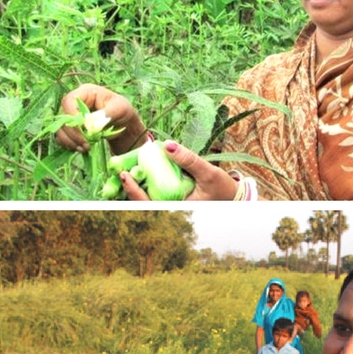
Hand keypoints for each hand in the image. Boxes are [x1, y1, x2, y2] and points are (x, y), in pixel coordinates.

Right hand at [56, 84, 146, 154]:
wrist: (122, 123)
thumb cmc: (122, 110)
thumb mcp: (119, 108)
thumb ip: (106, 113)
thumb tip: (92, 122)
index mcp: (85, 93)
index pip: (69, 101)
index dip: (72, 115)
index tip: (84, 129)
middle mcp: (74, 103)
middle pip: (63, 117)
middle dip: (73, 133)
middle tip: (86, 144)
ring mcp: (70, 116)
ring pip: (60, 129)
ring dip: (70, 141)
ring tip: (85, 149)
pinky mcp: (70, 128)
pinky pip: (62, 137)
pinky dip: (70, 145)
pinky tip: (81, 149)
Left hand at [118, 141, 239, 200]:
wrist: (234, 199)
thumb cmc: (222, 189)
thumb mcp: (208, 172)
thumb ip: (188, 159)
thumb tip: (166, 145)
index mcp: (174, 208)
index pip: (146, 204)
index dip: (133, 191)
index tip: (125, 175)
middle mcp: (168, 208)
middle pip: (140, 200)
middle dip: (127, 186)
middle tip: (119, 167)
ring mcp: (168, 203)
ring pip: (145, 195)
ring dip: (134, 182)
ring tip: (125, 165)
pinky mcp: (170, 197)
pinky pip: (153, 189)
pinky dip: (145, 180)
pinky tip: (139, 167)